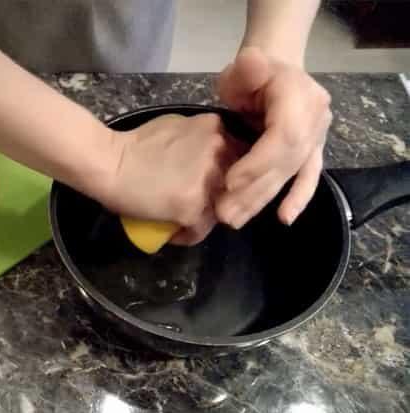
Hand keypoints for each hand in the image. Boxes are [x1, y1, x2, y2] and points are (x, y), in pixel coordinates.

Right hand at [101, 113, 240, 244]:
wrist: (109, 162)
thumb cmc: (134, 144)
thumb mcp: (178, 127)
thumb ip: (200, 138)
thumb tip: (207, 156)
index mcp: (216, 128)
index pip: (239, 156)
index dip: (223, 173)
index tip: (206, 183)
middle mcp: (219, 152)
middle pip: (232, 184)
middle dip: (216, 195)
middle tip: (193, 202)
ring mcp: (209, 182)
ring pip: (219, 209)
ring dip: (203, 217)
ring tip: (181, 220)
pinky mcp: (194, 208)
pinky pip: (200, 230)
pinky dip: (187, 235)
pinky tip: (173, 232)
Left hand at [216, 47, 332, 227]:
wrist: (274, 72)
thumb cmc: (253, 71)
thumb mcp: (245, 64)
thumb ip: (247, 66)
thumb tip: (253, 64)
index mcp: (299, 95)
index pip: (284, 136)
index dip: (259, 162)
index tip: (230, 181)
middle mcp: (315, 118)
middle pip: (286, 161)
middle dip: (254, 189)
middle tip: (223, 211)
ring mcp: (317, 137)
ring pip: (291, 174)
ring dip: (264, 199)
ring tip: (234, 219)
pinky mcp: (313, 151)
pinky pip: (308, 177)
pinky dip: (298, 198)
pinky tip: (285, 219)